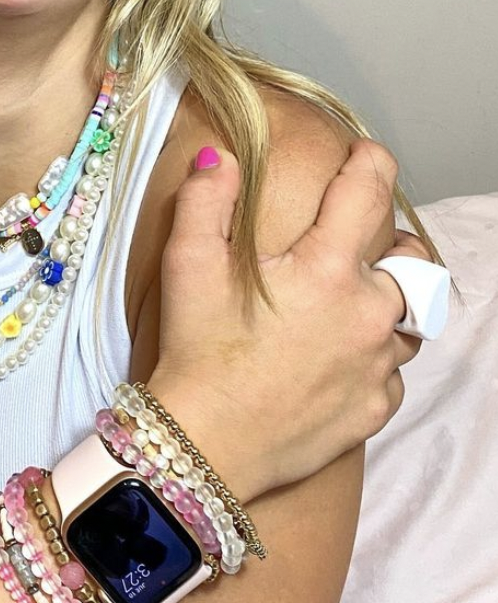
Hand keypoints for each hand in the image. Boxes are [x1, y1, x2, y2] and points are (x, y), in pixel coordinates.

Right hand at [151, 140, 433, 500]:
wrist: (202, 446)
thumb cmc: (196, 352)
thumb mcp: (188, 264)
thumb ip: (207, 198)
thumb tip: (222, 156)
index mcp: (328, 269)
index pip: (370, 191)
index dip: (370, 162)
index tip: (363, 156)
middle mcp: (368, 314)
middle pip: (413, 261)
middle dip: (393, 246)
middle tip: (357, 248)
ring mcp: (376, 366)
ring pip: (410, 321)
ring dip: (388, 306)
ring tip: (349, 307)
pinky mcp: (374, 409)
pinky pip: (391, 374)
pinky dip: (372, 361)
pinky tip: (336, 361)